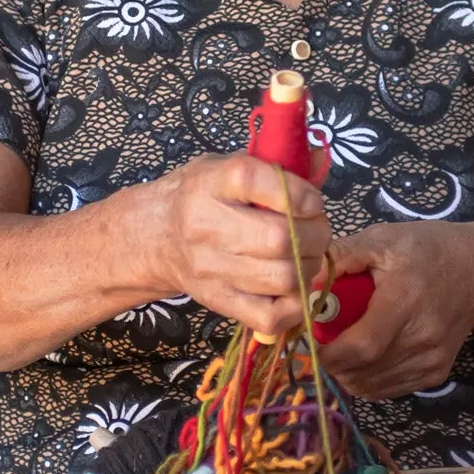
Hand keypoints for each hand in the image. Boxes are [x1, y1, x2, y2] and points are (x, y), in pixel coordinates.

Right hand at [149, 153, 330, 337]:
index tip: (311, 200)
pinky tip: (294, 286)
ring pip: (282, 278)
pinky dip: (295, 305)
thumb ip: (275, 163)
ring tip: (306, 255)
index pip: (256, 181)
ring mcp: (212, 269)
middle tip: (317, 229)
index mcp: (211, 183)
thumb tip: (319, 156)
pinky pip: (269, 317)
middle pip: (278, 238)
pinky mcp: (218, 301)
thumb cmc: (200, 196)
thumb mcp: (228, 165)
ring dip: (309, 267)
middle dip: (315, 234)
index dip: (297, 191)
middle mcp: (208, 226)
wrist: (154, 236)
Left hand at [318, 222, 473, 397]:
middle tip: (323, 339)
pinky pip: (386, 390)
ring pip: (370, 387)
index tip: (309, 340)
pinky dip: (366, 378)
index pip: (362, 346)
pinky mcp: (435, 375)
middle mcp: (422, 338)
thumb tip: (301, 279)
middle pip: (362, 371)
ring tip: (346, 343)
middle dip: (331, 362)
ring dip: (346, 372)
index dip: (328, 353)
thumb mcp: (382, 239)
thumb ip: (341, 258)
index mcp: (406, 300)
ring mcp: (431, 361)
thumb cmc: (425, 251)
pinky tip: (368, 353)